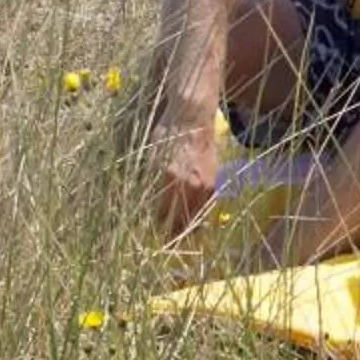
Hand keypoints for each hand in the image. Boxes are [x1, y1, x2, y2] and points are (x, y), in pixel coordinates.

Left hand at [140, 101, 221, 233]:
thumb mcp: (152, 157)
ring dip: (189, 227)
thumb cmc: (168, 132)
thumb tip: (146, 204)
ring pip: (197, 216)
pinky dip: (200, 214)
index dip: (158, 228)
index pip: (163, 215)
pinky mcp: (213, 180)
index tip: (154, 235)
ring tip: (181, 236)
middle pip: (182, 220)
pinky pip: (206, 205)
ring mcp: (204, 184)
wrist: (193, 116)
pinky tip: (194, 219)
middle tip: (167, 243)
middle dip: (174, 234)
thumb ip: (151, 183)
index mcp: (170, 179)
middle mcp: (189, 185)